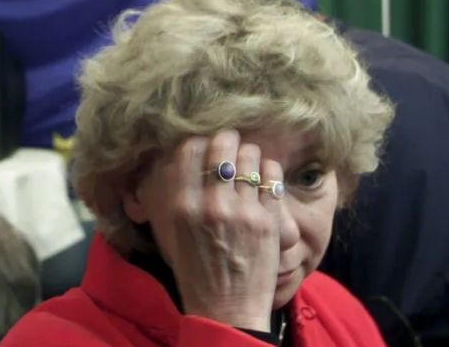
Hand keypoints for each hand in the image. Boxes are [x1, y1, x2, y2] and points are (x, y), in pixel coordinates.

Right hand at [142, 130, 282, 330]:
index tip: (207, 143)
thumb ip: (182, 195)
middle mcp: (211, 205)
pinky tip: (265, 175)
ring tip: (249, 161)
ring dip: (250, 153)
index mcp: (182, 207)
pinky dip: (270, 169)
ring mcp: (242, 212)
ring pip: (250, 156)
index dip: (200, 140)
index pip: (189, 150)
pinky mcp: (268, 220)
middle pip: (222, 146)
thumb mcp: (175, 233)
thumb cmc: (197, 272)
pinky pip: (272, 175)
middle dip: (228, 140)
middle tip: (231, 143)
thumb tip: (188, 160)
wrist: (226, 309)